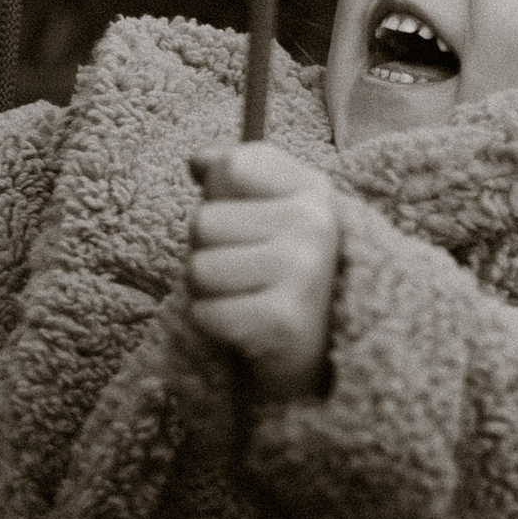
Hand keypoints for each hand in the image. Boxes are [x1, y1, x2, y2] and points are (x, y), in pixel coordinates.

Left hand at [185, 141, 340, 398]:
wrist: (320, 359)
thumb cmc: (286, 277)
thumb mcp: (274, 213)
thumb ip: (236, 175)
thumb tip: (197, 159)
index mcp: (313, 191)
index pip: (233, 166)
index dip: (221, 196)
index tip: (249, 224)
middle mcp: (315, 225)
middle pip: (203, 221)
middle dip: (210, 252)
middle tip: (248, 275)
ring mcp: (303, 272)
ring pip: (198, 268)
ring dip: (209, 292)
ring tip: (246, 300)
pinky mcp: (281, 321)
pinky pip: (204, 312)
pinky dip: (213, 325)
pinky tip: (246, 329)